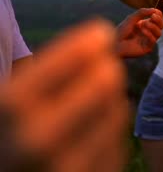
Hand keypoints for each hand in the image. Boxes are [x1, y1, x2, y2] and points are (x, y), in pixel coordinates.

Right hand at [0, 19, 128, 171]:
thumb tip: (101, 37)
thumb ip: (48, 70)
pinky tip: (93, 129)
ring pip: (118, 106)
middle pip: (106, 79)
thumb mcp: (14, 98)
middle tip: (102, 66)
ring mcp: (71, 166)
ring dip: (111, 97)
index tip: (100, 34)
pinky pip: (120, 137)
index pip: (77, 57)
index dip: (95, 39)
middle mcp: (39, 139)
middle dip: (106, 67)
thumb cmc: (14, 132)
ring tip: (91, 101)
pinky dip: (111, 126)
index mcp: (13, 106)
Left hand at [116, 8, 162, 57]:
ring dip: (153, 27)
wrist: (115, 42)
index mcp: (146, 24)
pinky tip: (142, 31)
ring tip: (144, 24)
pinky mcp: (147, 48)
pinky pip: (153, 41)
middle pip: (161, 26)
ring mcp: (148, 40)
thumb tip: (154, 9)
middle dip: (158, 20)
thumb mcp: (132, 18)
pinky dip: (149, 34)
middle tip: (152, 17)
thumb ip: (142, 12)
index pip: (158, 19)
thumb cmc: (122, 30)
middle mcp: (148, 32)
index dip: (159, 15)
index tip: (155, 12)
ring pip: (159, 33)